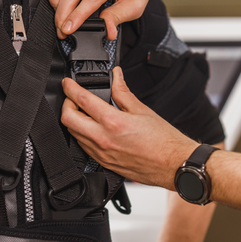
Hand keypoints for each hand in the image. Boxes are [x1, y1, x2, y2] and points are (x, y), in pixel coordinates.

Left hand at [61, 67, 196, 188]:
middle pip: (68, 120)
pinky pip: (84, 147)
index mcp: (113, 122)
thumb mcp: (142, 109)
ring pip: (74, 135)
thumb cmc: (163, 141)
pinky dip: (82, 135)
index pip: (81, 101)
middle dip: (66, 105)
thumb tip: (116, 77)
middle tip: (73, 97)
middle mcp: (103, 139)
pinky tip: (92, 129)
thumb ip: (123, 92)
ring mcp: (102, 154)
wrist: (173, 164)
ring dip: (73, 121)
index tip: (68, 83)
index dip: (70, 88)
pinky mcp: (104, 163)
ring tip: (83, 112)